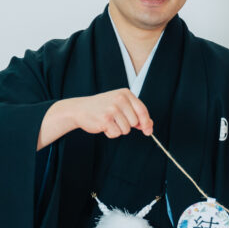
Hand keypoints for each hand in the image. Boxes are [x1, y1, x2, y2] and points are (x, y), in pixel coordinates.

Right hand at [38, 89, 152, 148]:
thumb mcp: (120, 105)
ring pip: (126, 129)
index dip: (147, 123)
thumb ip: (135, 114)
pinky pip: (116, 134)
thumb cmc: (102, 108)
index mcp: (125, 93)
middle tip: (115, 120)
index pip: (142, 110)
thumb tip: (149, 126)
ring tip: (108, 122)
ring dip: (118, 130)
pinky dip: (110, 133)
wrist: (79, 109)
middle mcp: (120, 99)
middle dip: (127, 125)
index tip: (148, 131)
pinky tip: (103, 126)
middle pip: (135, 122)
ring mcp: (112, 109)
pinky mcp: (105, 119)